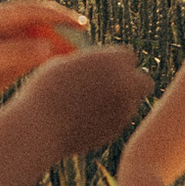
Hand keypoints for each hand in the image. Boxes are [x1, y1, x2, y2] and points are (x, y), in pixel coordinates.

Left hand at [0, 0, 87, 115]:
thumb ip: (19, 52)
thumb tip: (50, 46)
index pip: (34, 11)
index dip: (59, 16)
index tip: (81, 25)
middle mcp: (2, 29)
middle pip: (40, 23)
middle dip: (64, 29)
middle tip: (86, 40)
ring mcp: (5, 46)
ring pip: (40, 41)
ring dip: (59, 46)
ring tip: (80, 57)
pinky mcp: (6, 64)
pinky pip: (34, 57)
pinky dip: (50, 60)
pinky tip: (64, 68)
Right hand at [20, 42, 150, 161]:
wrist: (40, 126)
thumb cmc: (46, 89)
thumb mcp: (66, 63)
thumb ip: (91, 62)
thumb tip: (102, 64)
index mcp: (112, 60)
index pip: (129, 56)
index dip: (116, 61)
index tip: (104, 67)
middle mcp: (125, 83)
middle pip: (144, 81)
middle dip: (132, 83)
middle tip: (114, 86)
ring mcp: (124, 109)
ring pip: (132, 103)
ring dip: (120, 102)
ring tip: (90, 104)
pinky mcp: (117, 130)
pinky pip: (120, 120)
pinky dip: (110, 118)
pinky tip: (87, 118)